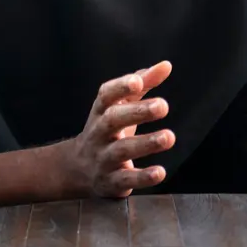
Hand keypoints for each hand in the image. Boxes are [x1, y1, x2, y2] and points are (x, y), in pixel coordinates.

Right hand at [63, 61, 174, 198]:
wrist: (78, 168)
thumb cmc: (108, 129)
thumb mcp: (121, 105)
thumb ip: (143, 84)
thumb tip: (166, 65)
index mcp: (101, 111)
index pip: (106, 95)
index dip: (120, 86)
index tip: (138, 81)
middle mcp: (99, 133)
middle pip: (113, 120)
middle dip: (137, 112)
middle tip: (163, 106)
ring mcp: (103, 157)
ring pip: (121, 150)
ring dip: (146, 143)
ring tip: (169, 137)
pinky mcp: (111, 181)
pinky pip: (126, 179)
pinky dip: (142, 177)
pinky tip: (160, 172)